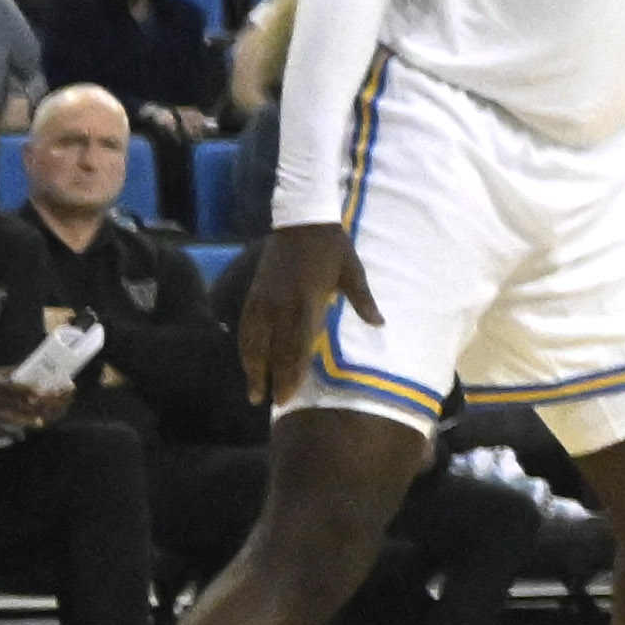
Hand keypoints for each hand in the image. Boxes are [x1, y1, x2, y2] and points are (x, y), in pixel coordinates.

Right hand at [236, 219, 363, 418]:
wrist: (303, 220)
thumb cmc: (333, 248)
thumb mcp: (353, 272)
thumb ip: (363, 301)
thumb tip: (379, 324)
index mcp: (307, 302)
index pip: (297, 347)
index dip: (292, 374)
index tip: (290, 397)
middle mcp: (281, 305)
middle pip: (275, 351)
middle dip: (274, 379)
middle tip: (274, 404)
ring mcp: (263, 300)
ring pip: (253, 343)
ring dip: (253, 369)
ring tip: (255, 393)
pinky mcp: (253, 294)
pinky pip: (246, 328)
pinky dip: (245, 348)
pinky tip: (248, 362)